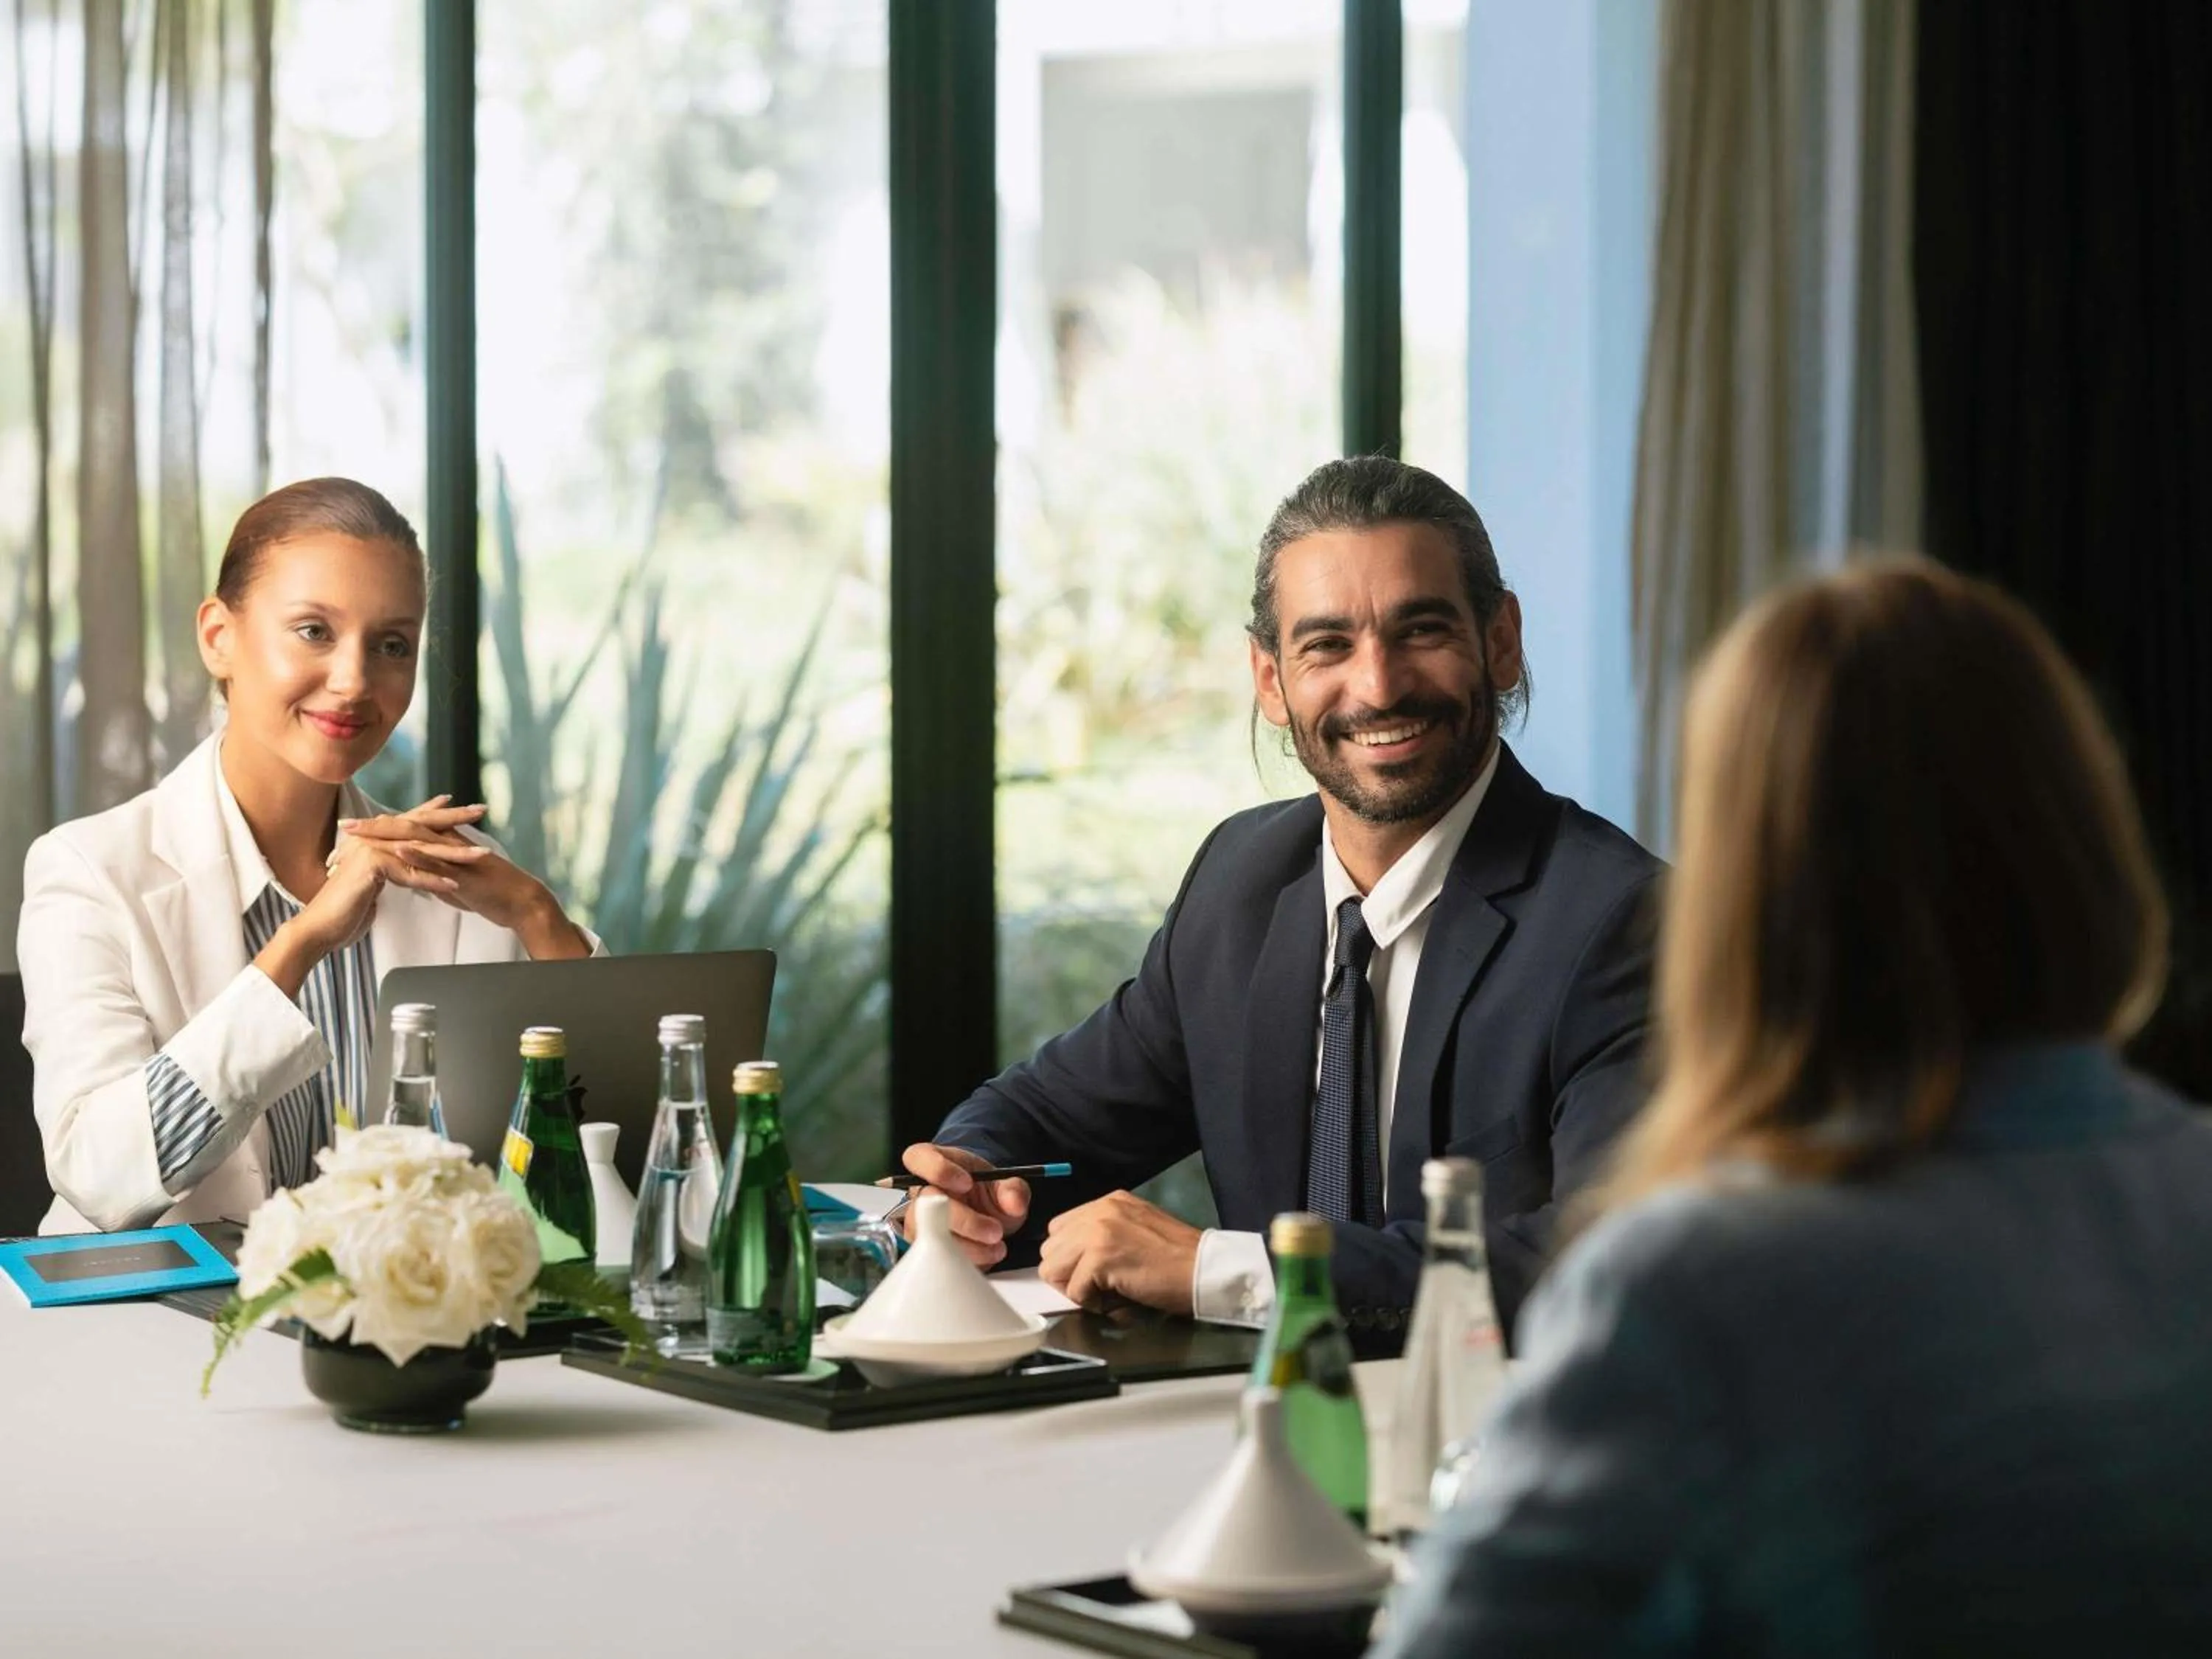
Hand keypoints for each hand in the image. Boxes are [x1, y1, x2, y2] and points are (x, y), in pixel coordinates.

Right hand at [257, 798, 469, 996]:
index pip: (411, 821)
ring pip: (420, 849)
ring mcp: (371, 851)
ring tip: (483, 854)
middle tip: (482, 810)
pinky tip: (455, 884)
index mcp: (375, 840)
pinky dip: (433, 880)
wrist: (320, 928)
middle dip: (453, 817)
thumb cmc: (346, 910)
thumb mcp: (374, 884)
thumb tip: (402, 868)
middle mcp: (373, 839)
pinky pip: (409, 873)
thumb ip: (388, 871)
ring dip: (454, 853)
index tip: (462, 807)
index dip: (436, 813)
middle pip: (420, 825)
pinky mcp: (371, 868)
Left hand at [335, 800, 588, 958]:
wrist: (522, 902)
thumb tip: (413, 875)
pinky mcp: (464, 870)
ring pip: (417, 839)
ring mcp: (456, 855)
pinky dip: (417, 854)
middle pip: (405, 828)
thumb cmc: (491, 894)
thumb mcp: (453, 881)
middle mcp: (448, 843)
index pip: (405, 833)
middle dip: (371, 827)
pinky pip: (439, 860)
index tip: (348, 834)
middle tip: (342, 826)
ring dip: (385, 835)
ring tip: (358, 834)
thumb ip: (433, 873)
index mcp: (444, 845)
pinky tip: (396, 850)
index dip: (376, 832)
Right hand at [890, 1144, 1030, 1268]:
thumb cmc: (987, 1192)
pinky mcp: (925, 1249)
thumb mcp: (1005, 1185)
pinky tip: (987, 1256)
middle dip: (965, 1221)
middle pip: (926, 1205)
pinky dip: (967, 1261)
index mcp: (935, 1162)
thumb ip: (1013, 1190)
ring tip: (997, 1248)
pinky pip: (939, 1258)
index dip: (939, 1170)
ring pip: (931, 1236)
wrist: (987, 1215)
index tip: (968, 1183)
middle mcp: (922, 1192)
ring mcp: (919, 1223)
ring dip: (969, 1247)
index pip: (918, 1158)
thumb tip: (1014, 1202)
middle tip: (995, 1231)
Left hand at [1039, 1190, 1198, 1315]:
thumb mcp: (1138, 1232)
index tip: (1095, 1274)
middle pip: (1050, 1249)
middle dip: (1069, 1274)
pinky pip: (1074, 1291)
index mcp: (1109, 1202)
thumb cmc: (1180, 1261)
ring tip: (1109, 1293)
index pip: (1061, 1230)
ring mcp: (1098, 1231)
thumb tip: (1076, 1263)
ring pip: (1053, 1269)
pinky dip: (1093, 1304)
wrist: (1206, 1270)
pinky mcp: (1100, 1256)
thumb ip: (1106, 1237)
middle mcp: (1100, 1210)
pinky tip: (1119, 1299)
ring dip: (1077, 1288)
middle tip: (1100, 1288)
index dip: (1072, 1258)